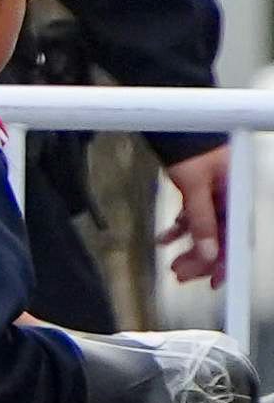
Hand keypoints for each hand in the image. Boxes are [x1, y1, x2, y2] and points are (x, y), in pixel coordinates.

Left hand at [162, 145, 231, 287]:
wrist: (176, 120)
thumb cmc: (191, 146)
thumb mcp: (194, 188)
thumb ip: (201, 221)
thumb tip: (208, 253)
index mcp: (238, 196)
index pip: (237, 238)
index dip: (226, 263)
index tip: (213, 282)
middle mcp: (231, 197)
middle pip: (221, 237)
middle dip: (202, 259)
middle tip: (181, 274)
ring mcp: (216, 194)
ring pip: (206, 229)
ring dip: (190, 247)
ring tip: (172, 264)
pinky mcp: (200, 189)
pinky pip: (194, 216)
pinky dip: (180, 229)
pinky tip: (165, 239)